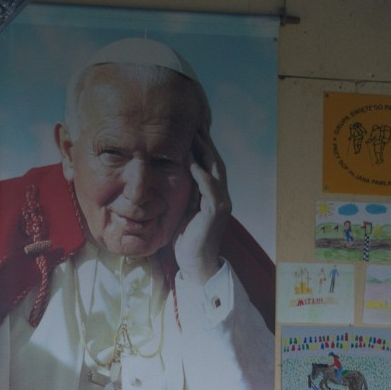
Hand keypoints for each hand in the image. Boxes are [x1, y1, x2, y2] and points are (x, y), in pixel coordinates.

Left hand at [175, 130, 231, 284]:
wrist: (195, 264)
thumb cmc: (186, 239)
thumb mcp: (182, 210)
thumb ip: (183, 192)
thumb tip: (169, 174)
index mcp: (213, 194)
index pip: (209, 165)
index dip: (202, 148)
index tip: (190, 131)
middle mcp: (221, 196)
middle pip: (215, 163)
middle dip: (205, 144)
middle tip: (194, 125)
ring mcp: (221, 203)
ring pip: (215, 171)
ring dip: (204, 153)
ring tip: (194, 137)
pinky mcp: (215, 212)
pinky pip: (210, 189)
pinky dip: (202, 175)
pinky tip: (193, 163)